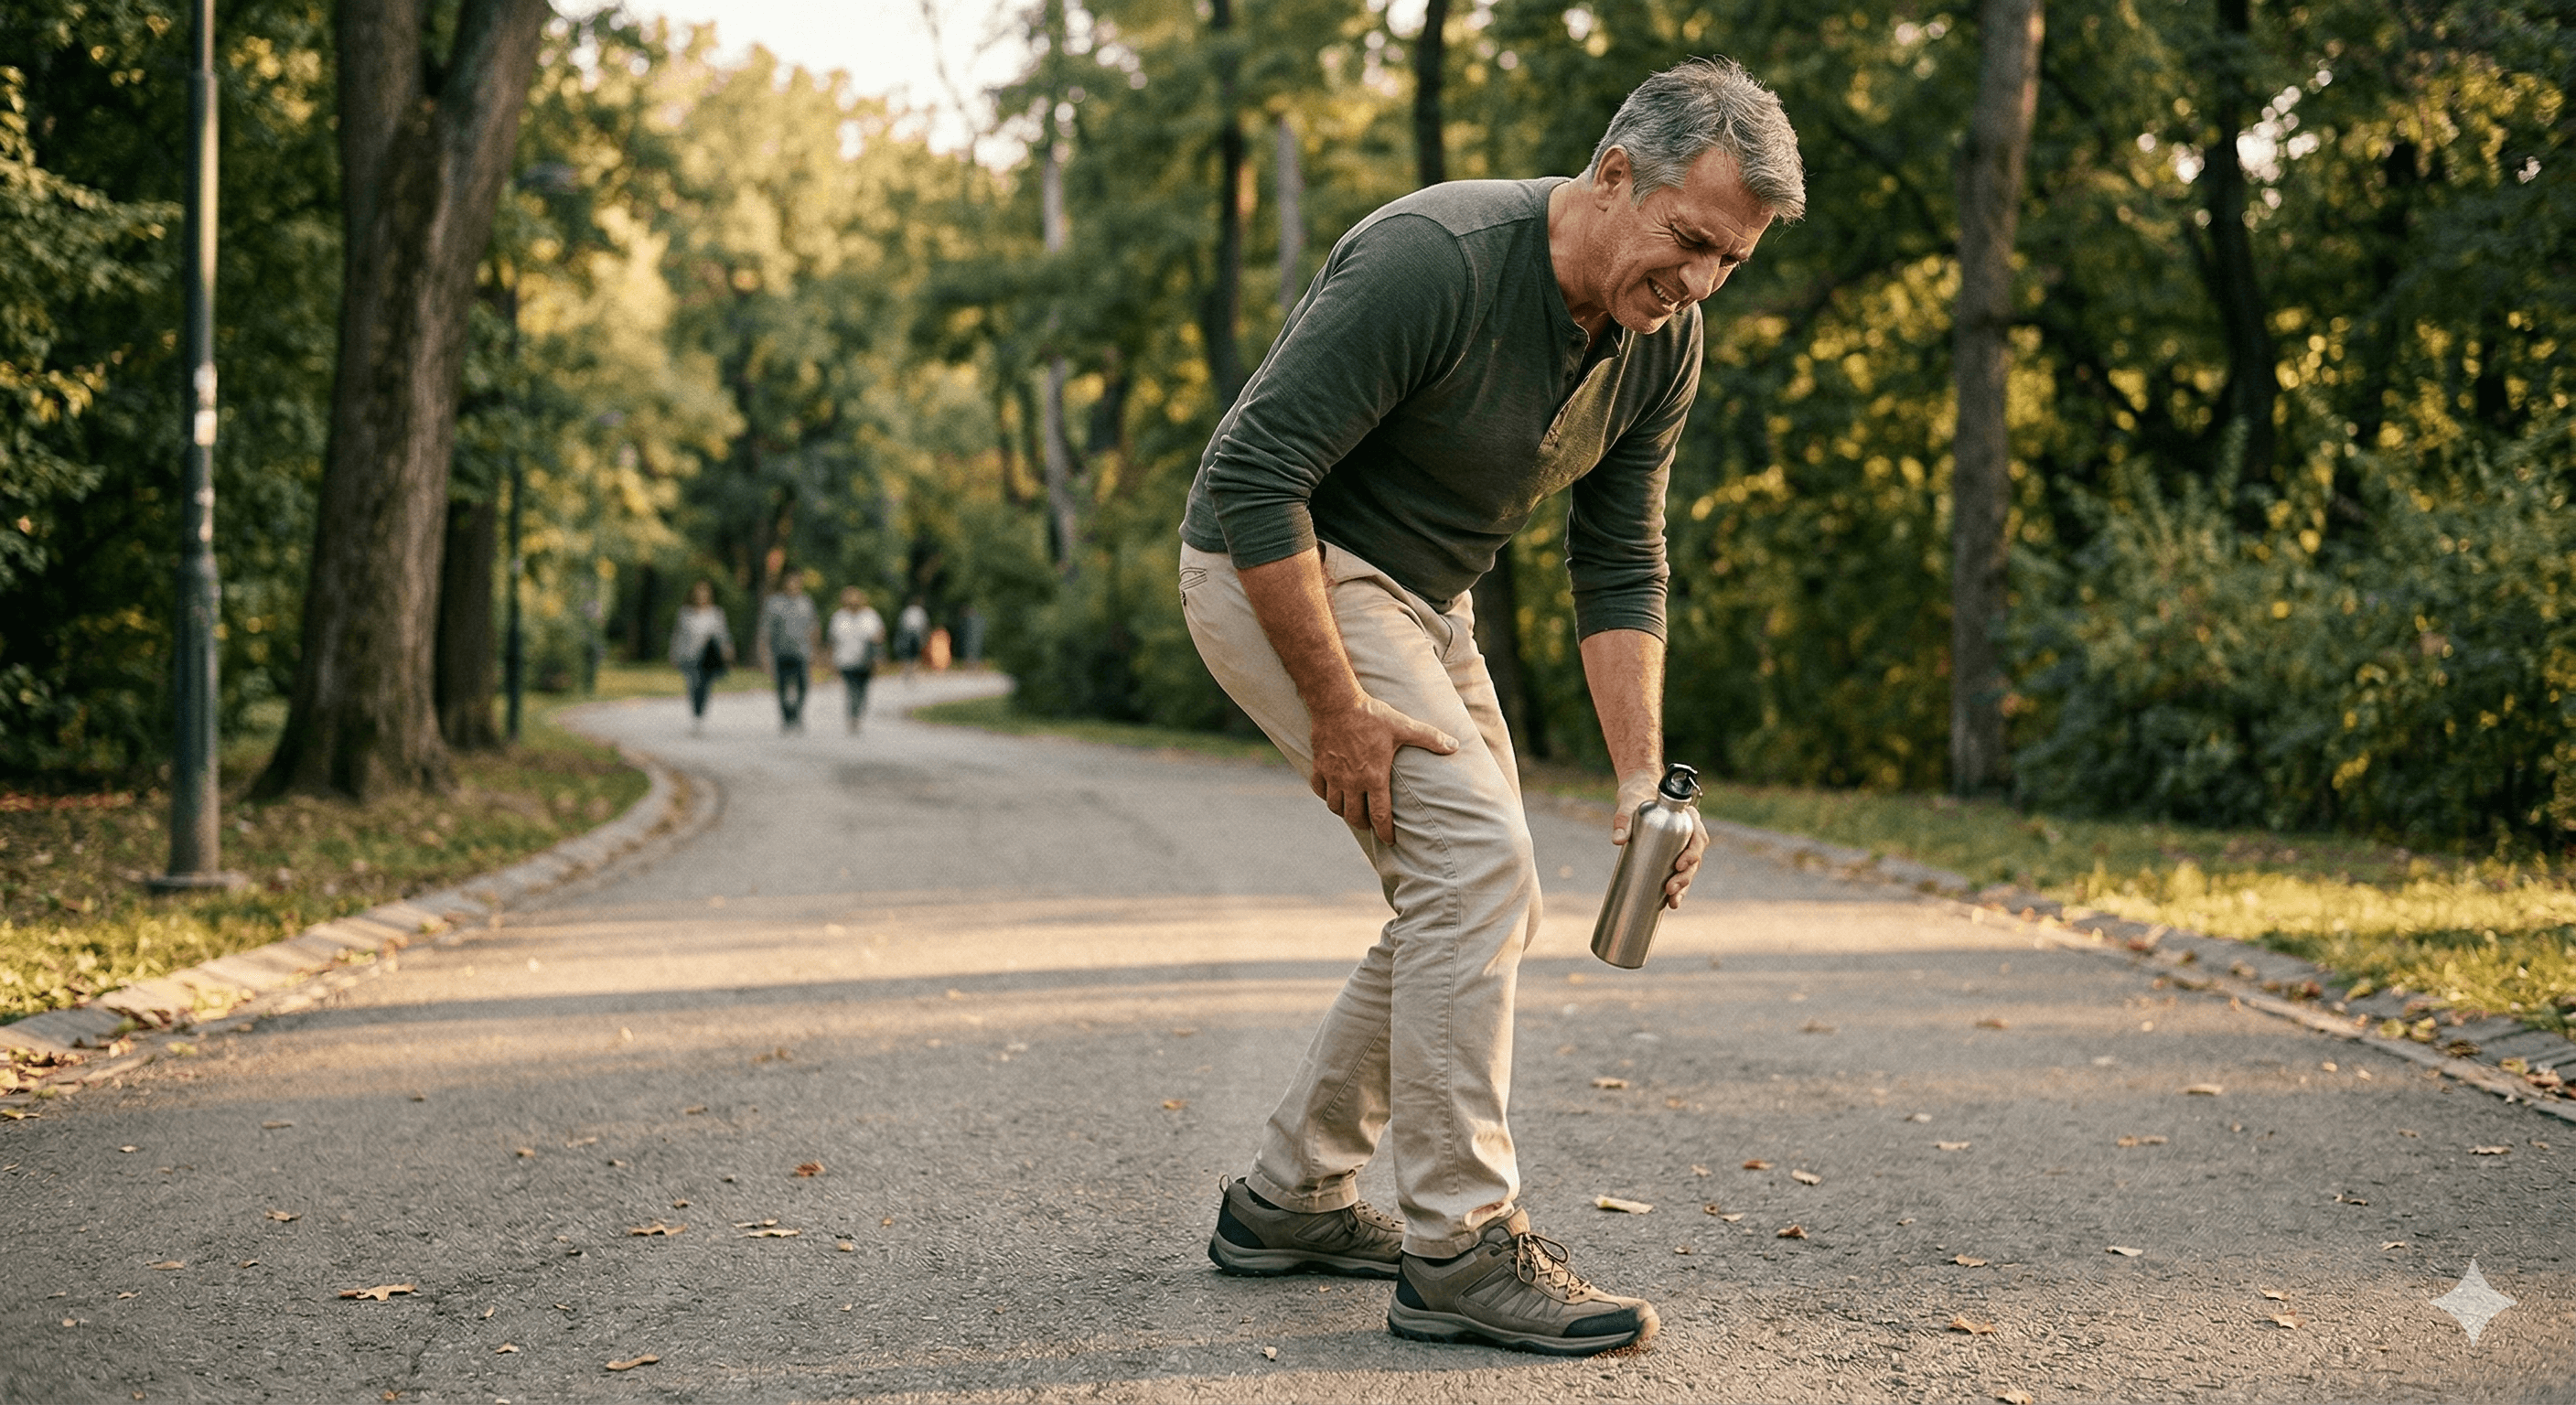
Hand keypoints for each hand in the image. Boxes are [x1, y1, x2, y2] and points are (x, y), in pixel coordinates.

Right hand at [1309, 695, 1458, 843]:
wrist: (1337, 703)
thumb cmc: (1372, 716)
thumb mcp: (1404, 726)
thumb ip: (1430, 738)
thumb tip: (1455, 746)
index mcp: (1374, 777)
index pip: (1380, 816)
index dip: (1385, 832)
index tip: (1389, 840)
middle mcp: (1352, 782)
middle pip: (1355, 817)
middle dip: (1364, 824)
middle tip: (1370, 824)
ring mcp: (1333, 776)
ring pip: (1336, 807)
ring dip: (1344, 812)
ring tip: (1352, 810)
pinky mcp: (1319, 766)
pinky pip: (1319, 790)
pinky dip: (1326, 796)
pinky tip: (1333, 792)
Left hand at [1610, 769, 1709, 909]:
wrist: (1636, 793)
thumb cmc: (1636, 795)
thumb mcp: (1629, 804)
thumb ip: (1623, 819)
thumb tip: (1618, 840)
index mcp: (1687, 817)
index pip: (1698, 837)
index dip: (1693, 853)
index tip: (1678, 865)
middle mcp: (1689, 831)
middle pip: (1695, 858)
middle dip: (1686, 877)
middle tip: (1670, 888)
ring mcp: (1682, 844)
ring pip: (1689, 868)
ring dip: (1684, 886)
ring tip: (1672, 901)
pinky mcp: (1672, 853)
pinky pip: (1678, 872)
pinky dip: (1677, 887)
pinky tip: (1670, 903)